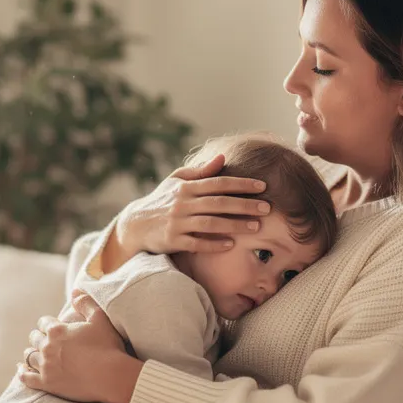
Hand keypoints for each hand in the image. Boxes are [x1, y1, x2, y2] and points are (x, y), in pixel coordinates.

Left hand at [18, 291, 141, 402]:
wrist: (112, 377)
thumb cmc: (108, 346)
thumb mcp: (100, 318)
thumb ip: (85, 302)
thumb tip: (75, 290)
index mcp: (57, 330)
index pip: (44, 322)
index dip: (47, 324)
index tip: (51, 326)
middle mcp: (47, 347)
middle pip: (34, 338)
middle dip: (38, 337)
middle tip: (43, 340)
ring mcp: (46, 366)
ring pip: (29, 356)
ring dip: (31, 352)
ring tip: (33, 353)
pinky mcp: (47, 383)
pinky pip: (26, 378)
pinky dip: (22, 372)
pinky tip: (20, 369)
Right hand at [108, 154, 270, 264]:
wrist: (135, 224)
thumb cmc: (161, 200)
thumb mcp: (176, 181)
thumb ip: (201, 171)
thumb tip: (223, 157)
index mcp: (186, 186)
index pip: (218, 183)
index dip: (241, 184)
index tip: (262, 186)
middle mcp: (182, 203)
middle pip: (219, 203)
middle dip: (245, 205)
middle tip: (267, 208)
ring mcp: (177, 222)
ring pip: (211, 223)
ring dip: (235, 225)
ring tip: (256, 228)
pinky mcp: (173, 240)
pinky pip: (197, 243)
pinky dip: (214, 244)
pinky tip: (231, 245)